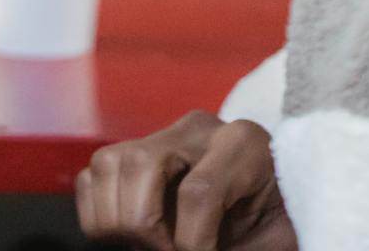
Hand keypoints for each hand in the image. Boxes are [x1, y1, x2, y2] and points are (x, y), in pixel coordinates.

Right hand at [77, 112, 294, 250]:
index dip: (192, 243)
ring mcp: (162, 137)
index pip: (198, 190)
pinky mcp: (135, 152)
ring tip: (147, 246)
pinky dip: (99, 213)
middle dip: (144, 225)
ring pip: (108, 162)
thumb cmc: (275, 225)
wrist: (274, 206)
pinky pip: (93, 174)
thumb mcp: (275, 239)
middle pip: (140, 163)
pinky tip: (131, 236)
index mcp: (244, 145)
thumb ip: (242, 246)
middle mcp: (198, 131)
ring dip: (117, 218)